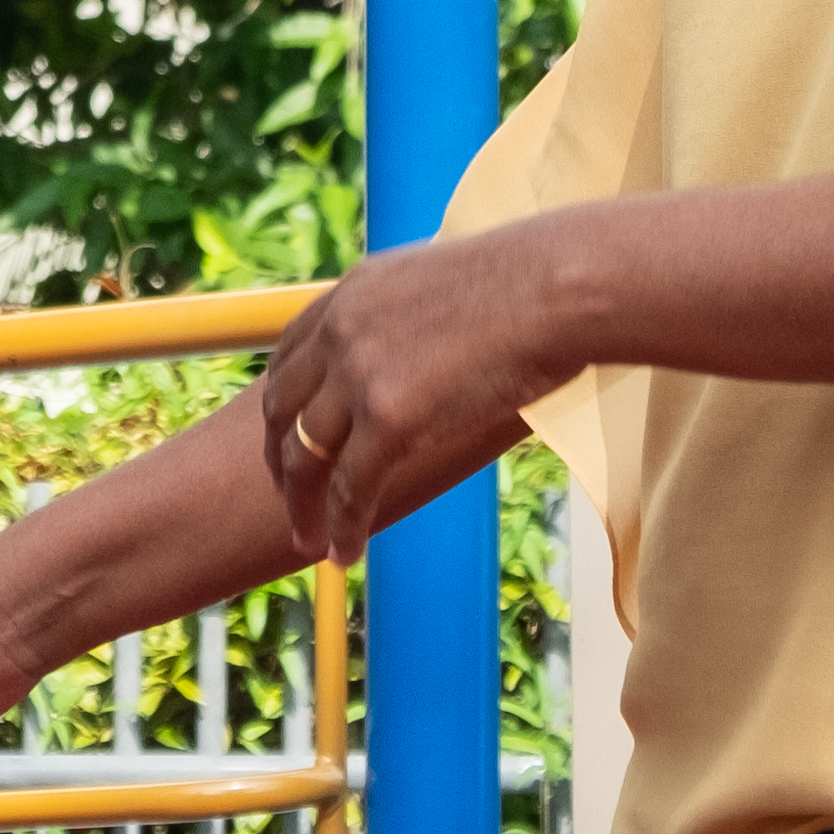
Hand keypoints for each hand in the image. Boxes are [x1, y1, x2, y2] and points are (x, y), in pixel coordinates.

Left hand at [258, 222, 580, 560]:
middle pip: (282, 411)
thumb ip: (409, 314)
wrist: (555, 289)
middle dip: (279, 462)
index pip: (289, 358)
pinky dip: (343, 528)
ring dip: (303, 508)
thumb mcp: (439, 282)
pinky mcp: (390, 418)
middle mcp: (340, 331)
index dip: (282, 406)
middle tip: (290, 499)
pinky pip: (351, 490)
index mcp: (350, 294)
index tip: (285, 439)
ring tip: (310, 543)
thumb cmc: (530, 284)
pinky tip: (346, 552)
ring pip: (305, 458)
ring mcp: (358, 375)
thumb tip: (423, 343)